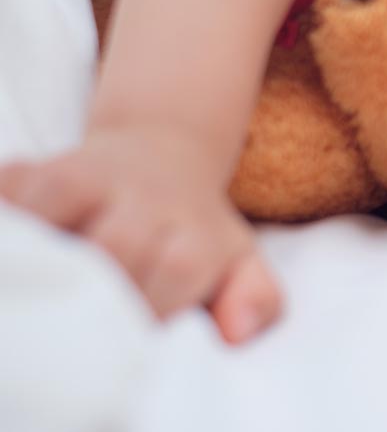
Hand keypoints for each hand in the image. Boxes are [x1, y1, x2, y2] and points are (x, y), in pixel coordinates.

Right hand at [0, 125, 281, 343]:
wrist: (166, 153)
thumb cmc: (196, 232)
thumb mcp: (241, 263)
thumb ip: (255, 298)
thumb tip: (237, 333)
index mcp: (194, 232)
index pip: (177, 270)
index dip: (151, 308)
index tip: (130, 338)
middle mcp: (147, 200)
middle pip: (118, 244)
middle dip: (98, 283)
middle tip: (73, 322)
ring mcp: (96, 177)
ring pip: (59, 199)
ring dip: (41, 238)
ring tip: (32, 278)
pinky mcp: (49, 165)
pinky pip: (20, 180)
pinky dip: (9, 204)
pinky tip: (11, 234)